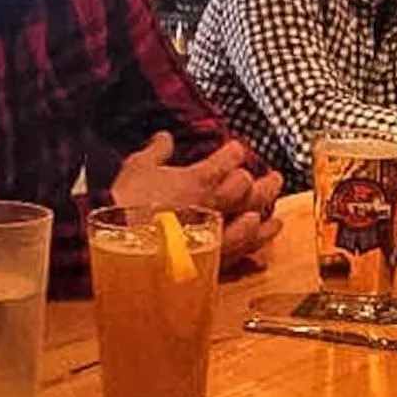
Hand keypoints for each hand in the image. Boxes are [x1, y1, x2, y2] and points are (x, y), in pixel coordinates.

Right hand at [110, 132, 283, 266]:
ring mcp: (217, 233)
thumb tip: (163, 138)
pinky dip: (256, 242)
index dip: (235, 152)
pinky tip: (263, 240)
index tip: (236, 150)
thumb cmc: (126, 205)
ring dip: (267, 213)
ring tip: (275, 212)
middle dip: (263, 182)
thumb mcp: (138, 168)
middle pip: (250, 189)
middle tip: (274, 178)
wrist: (121, 246)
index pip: (230, 158)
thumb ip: (156, 151)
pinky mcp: (213, 258)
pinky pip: (242, 249)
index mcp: (200, 178)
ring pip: (253, 220)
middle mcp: (216, 204)